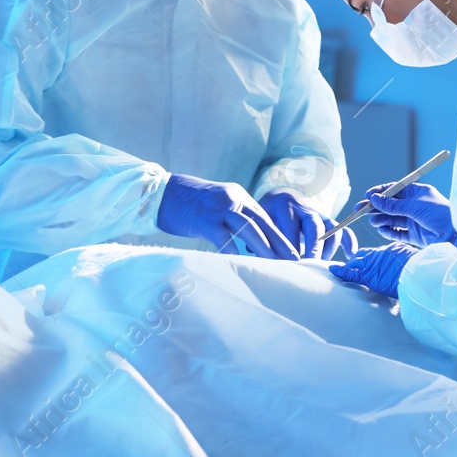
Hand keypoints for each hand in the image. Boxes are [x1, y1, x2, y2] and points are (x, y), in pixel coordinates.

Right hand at [156, 173, 299, 260]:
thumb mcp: (217, 207)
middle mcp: (233, 199)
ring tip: (276, 263)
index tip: (292, 252)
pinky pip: (222, 237)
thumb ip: (234, 220)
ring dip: (264, 247)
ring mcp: (219, 208)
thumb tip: (251, 243)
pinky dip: (232, 250)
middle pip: (263, 222)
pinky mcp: (204, 219)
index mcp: (239, 197)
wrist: (162, 193)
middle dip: (280, 242)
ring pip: (248, 227)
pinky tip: (240, 263)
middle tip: (294, 260)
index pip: (265, 218)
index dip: (279, 235)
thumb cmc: (190, 206)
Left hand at [259, 190, 357, 259]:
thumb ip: (259, 235)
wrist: (280, 197)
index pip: (289, 229)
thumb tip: (253, 255)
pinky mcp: (328, 219)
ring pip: (330, 229)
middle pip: (313, 228)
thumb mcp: (260, 219)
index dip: (289, 249)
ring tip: (321, 267)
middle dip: (312, 249)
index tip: (286, 266)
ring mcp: (319, 213)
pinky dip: (348, 240)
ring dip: (327, 249)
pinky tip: (350, 254)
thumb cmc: (268, 214)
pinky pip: (342, 228)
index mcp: (284, 206)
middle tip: (308, 268)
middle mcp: (304, 208)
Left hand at [329, 242, 418, 297]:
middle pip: (364, 254)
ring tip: (343, 268)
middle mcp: (381, 253)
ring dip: (350, 265)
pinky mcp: (368, 275)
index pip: (377, 252)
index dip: (370, 256)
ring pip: (355, 262)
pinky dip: (340, 270)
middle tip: (353, 264)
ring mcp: (373, 263)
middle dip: (358, 259)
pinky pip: (350, 272)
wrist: (421, 276)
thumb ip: (409, 264)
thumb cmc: (423, 272)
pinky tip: (334, 269)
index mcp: (394, 249)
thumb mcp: (417, 264)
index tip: (368, 259)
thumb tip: (411, 271)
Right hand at [362, 181, 456, 247]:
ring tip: (373, 221)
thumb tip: (374, 198)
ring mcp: (414, 220)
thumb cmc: (440, 214)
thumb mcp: (414, 206)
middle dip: (376, 207)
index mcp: (417, 192)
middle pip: (390, 205)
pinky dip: (389, 231)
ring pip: (392, 219)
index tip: (367, 196)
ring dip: (381, 219)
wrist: (456, 235)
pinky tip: (382, 229)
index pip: (394, 189)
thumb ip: (393, 205)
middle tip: (360, 210)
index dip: (380, 192)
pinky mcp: (415, 235)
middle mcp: (414, 205)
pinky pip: (398, 232)